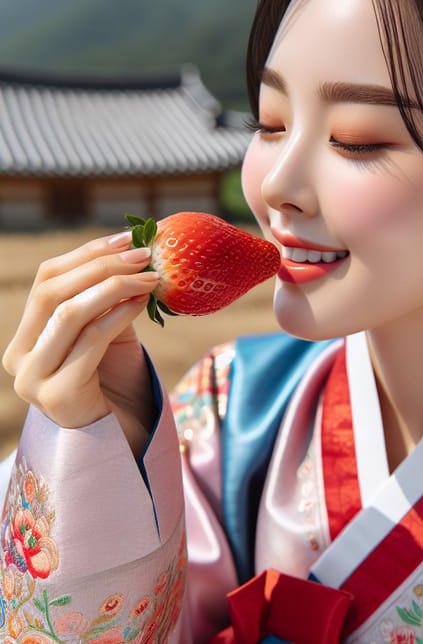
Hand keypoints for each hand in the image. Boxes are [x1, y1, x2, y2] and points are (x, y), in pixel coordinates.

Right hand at [2, 231, 159, 455]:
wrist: (117, 437)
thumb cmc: (113, 381)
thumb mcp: (106, 332)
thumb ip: (108, 299)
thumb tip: (136, 252)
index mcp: (25, 337)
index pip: (47, 279)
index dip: (86, 253)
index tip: (127, 237)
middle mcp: (19, 356)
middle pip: (54, 291)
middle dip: (102, 266)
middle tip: (144, 254)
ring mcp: (33, 378)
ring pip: (69, 313)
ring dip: (115, 287)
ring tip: (150, 277)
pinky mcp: (57, 395)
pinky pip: (91, 341)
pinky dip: (119, 315)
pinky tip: (142, 302)